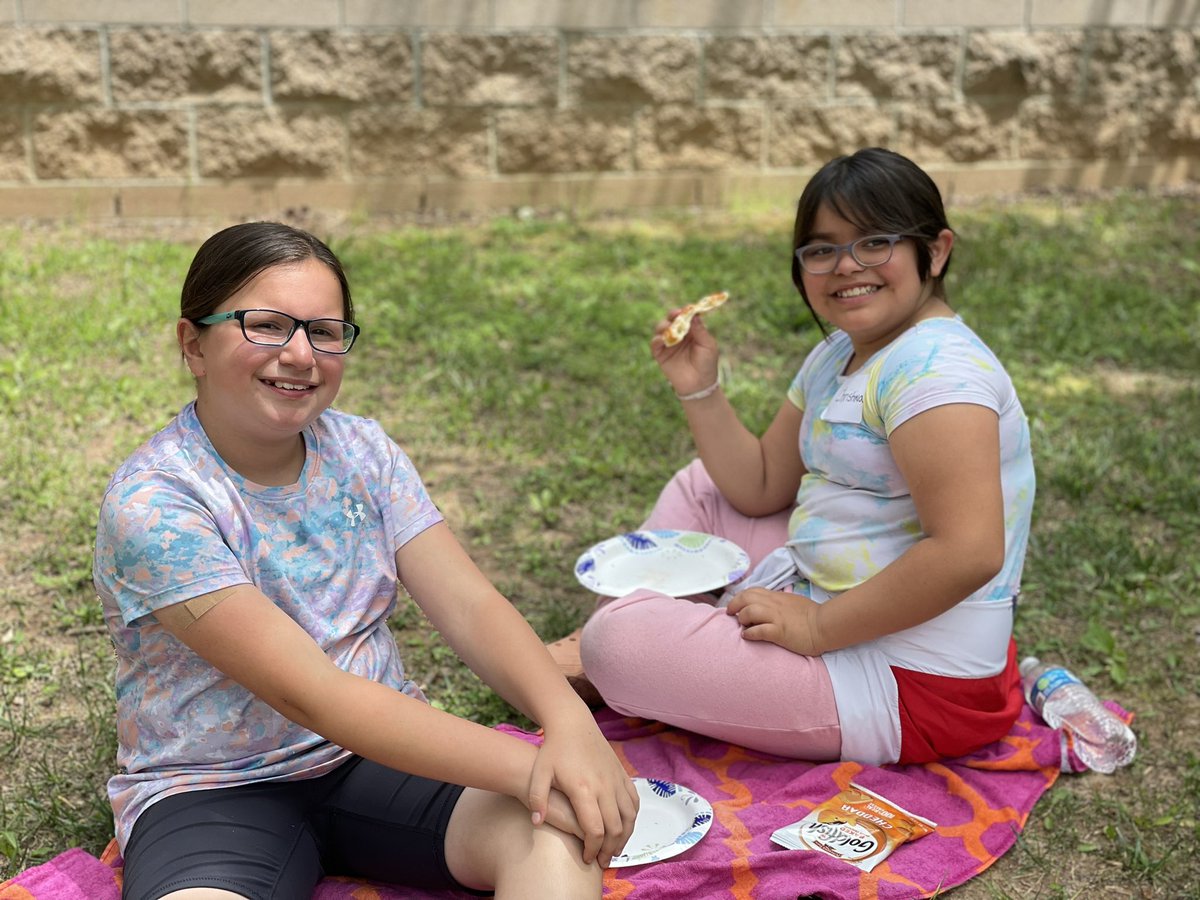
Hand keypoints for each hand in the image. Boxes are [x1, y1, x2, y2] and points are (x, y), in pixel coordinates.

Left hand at [527, 712, 638, 866]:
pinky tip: (623, 828)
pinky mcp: (622, 774)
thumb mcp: (539, 772)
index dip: (592, 849)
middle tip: (601, 862)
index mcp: (584, 789)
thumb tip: (537, 822)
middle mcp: (604, 786)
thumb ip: (536, 798)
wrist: (573, 723)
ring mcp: (616, 779)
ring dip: (624, 837)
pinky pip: (634, 802)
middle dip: (610, 849)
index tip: (587, 858)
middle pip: (615, 828)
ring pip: (629, 817)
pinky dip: (632, 819)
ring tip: (614, 850)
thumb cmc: (553, 750)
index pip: (595, 829)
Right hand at [651, 310, 719, 396]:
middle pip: (672, 320)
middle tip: (675, 315)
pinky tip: (662, 340)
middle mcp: (679, 335)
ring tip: (669, 329)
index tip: (686, 309)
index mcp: (692, 331)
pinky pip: (655, 343)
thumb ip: (700, 330)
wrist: (699, 385)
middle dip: (672, 315)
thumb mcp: (708, 345)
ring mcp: (669, 344)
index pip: (686, 317)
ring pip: (661, 328)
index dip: (685, 311)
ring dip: (664, 326)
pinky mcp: (660, 354)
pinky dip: (657, 339)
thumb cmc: (707, 364)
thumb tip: (694, 314)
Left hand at [725, 587, 824, 655]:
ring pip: (750, 611)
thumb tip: (765, 606)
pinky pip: (759, 630)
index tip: (735, 606)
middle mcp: (774, 605)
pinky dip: (750, 633)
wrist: (824, 625)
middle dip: (734, 605)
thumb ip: (777, 602)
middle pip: (746, 598)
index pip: (752, 591)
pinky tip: (747, 636)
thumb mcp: (791, 602)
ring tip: (743, 626)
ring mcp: (776, 618)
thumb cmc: (810, 615)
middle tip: (730, 614)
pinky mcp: (779, 632)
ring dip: (742, 618)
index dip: (740, 597)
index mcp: (776, 596)